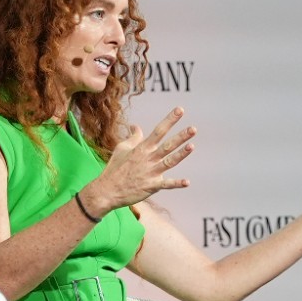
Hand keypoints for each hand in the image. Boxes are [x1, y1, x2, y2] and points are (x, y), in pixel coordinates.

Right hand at [81, 107, 195, 216]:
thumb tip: (135, 126)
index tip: (180, 110)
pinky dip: (177, 183)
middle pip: (167, 145)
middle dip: (181, 136)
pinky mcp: (151, 186)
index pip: (158, 131)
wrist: (107, 190)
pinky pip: (166, 184)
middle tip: (193, 129)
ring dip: (181, 154)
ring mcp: (151, 172)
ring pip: (169, 161)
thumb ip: (133, 137)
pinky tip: (187, 182)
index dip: (170, 120)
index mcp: (142, 148)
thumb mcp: (121, 149)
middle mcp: (148, 159)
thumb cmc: (114, 168)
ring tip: (192, 146)